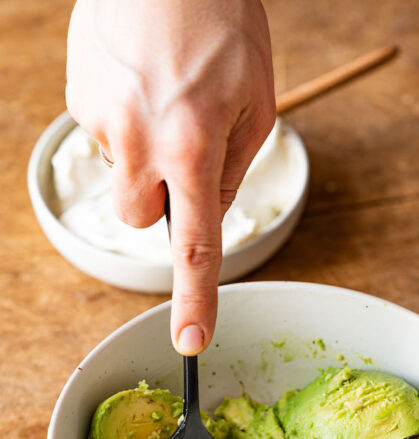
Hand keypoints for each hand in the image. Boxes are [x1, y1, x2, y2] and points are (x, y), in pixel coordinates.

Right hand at [66, 0, 274, 354]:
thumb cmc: (221, 19)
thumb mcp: (257, 98)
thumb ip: (234, 166)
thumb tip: (207, 208)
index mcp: (193, 146)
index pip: (195, 246)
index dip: (195, 299)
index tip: (190, 342)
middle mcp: (140, 141)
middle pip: (140, 217)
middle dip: (161, 198)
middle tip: (183, 147)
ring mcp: (101, 118)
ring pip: (122, 174)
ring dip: (142, 155)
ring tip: (163, 94)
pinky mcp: (77, 95)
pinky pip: (104, 133)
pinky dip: (124, 118)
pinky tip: (140, 77)